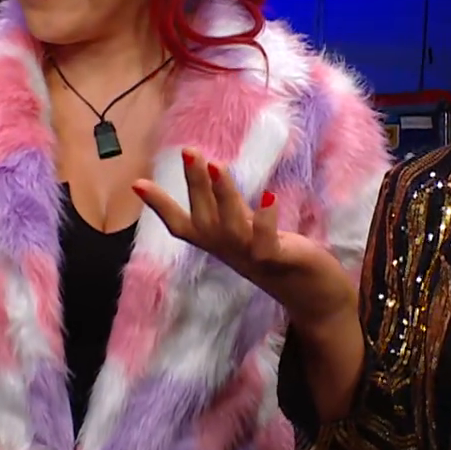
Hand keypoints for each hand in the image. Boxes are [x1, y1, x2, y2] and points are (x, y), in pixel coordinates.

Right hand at [135, 148, 356, 329]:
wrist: (313, 297)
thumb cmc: (280, 258)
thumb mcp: (249, 231)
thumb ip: (232, 212)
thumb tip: (213, 179)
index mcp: (219, 243)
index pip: (182, 224)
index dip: (160, 206)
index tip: (136, 183)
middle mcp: (229, 251)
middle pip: (204, 219)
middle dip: (196, 185)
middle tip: (189, 152)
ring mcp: (252, 258)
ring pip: (230, 228)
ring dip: (223, 197)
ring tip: (217, 166)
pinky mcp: (279, 261)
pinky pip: (265, 244)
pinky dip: (264, 222)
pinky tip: (268, 197)